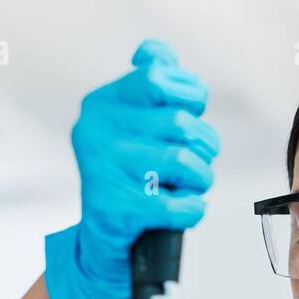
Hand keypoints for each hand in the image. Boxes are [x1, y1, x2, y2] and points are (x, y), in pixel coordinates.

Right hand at [43, 38, 219, 298]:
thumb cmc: (127, 181)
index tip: (192, 116)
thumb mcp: (133, 126)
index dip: (191, 97)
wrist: (103, 244)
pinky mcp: (115, 210)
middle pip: (179, 123)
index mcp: (101, 105)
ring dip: (200, 180)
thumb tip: (154, 54)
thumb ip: (149, 83)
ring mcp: (103, 171)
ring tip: (191, 188)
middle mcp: (96, 132)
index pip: (160, 78)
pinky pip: (177, 204)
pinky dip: (193, 210)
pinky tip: (187, 210)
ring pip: (183, 162)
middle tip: (198, 163)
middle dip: (203, 146)